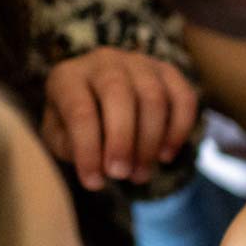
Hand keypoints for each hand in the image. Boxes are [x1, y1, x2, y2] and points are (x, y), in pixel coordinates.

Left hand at [40, 47, 198, 189]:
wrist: (101, 99)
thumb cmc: (78, 126)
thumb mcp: (61, 138)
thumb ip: (71, 148)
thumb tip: (99, 163)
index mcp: (68, 77)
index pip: (80, 110)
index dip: (88, 150)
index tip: (94, 183)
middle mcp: (103, 61)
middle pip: (119, 94)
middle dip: (122, 140)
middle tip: (120, 175)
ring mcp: (139, 63)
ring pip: (154, 98)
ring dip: (149, 143)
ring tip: (139, 174)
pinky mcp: (168, 72)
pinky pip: (184, 99)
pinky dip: (178, 131)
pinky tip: (164, 157)